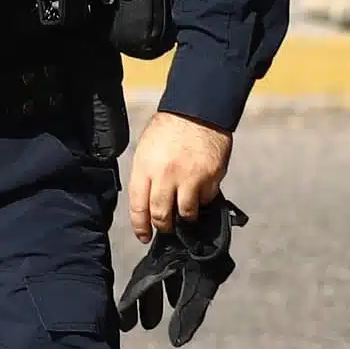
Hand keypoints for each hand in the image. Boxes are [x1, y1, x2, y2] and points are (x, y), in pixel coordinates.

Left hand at [125, 111, 230, 241]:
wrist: (198, 111)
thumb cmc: (168, 130)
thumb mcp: (145, 150)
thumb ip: (145, 177)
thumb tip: (146, 204)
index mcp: (145, 168)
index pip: (138, 207)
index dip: (140, 227)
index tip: (144, 237)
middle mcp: (166, 175)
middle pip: (161, 215)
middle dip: (163, 227)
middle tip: (165, 228)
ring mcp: (190, 177)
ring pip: (186, 213)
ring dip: (185, 217)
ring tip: (185, 212)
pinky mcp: (211, 177)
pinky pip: (206, 199)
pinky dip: (203, 200)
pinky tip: (200, 191)